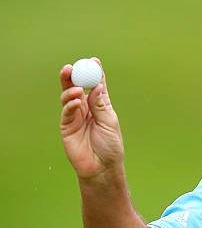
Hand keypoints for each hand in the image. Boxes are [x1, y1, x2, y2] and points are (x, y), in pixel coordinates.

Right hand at [59, 57, 124, 179]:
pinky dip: (69, 105)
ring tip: (76, 90)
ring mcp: (75, 117)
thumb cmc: (110, 146)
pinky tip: (75, 102)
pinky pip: (66, 112)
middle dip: (73, 76)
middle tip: (71, 66)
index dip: (94, 73)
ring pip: (68, 97)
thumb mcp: (109, 122)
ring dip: (70, 90)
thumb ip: (101, 105)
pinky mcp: (67, 127)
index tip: (93, 60)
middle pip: (77, 87)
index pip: (95, 86)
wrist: (102, 167)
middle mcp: (86, 108)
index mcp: (100, 105)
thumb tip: (97, 86)